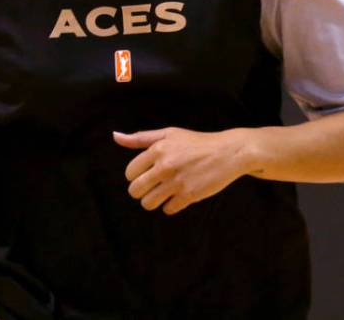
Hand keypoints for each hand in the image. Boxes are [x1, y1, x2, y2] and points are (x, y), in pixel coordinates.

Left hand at [114, 127, 251, 214]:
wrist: (228, 152)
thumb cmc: (196, 142)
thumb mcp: (168, 134)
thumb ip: (140, 138)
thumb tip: (115, 136)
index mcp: (157, 149)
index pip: (130, 172)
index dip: (134, 177)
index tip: (144, 176)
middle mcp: (165, 165)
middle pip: (135, 190)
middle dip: (140, 192)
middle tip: (151, 188)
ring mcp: (177, 181)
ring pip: (148, 203)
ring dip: (152, 202)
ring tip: (161, 195)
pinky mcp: (190, 195)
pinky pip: (168, 209)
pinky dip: (170, 206)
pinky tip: (177, 197)